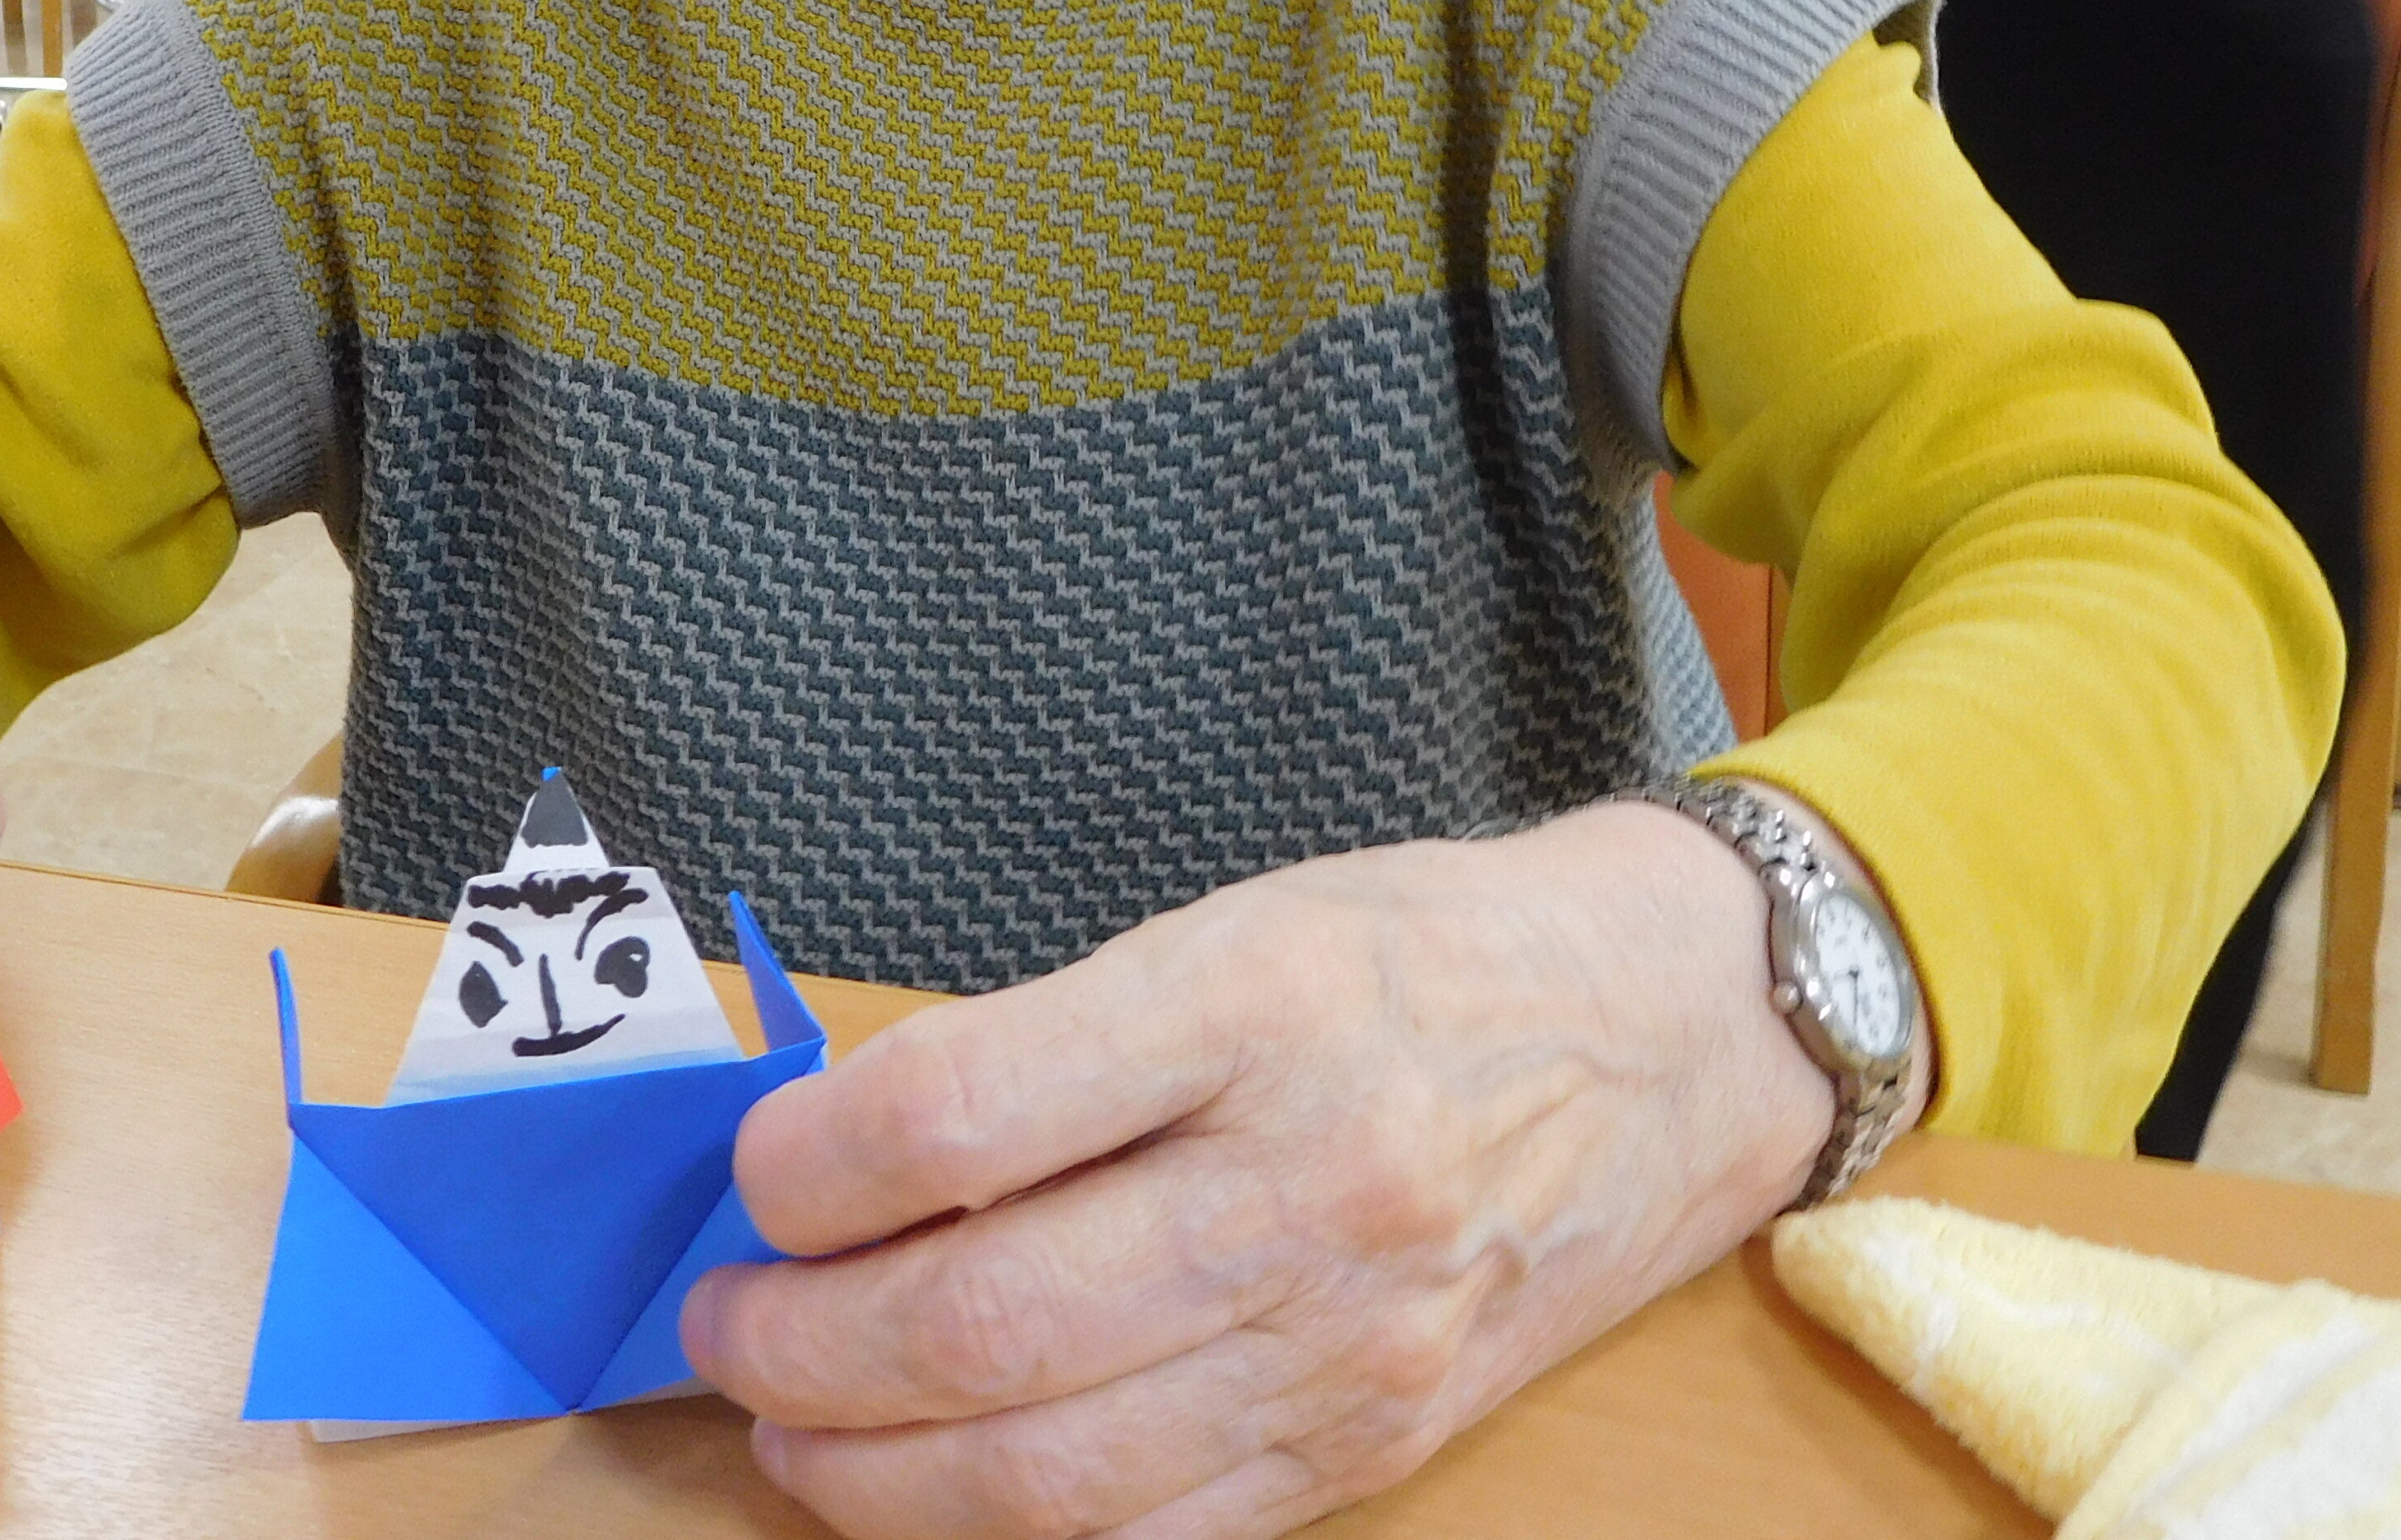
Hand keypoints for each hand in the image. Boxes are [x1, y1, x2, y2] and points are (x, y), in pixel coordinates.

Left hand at [681, 804, 1836, 1539]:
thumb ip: (1049, 1042)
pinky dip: (1008, 1528)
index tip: (756, 1171)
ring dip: (870, 1469)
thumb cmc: (1426, 957)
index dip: (808, 1165)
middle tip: (728, 1322)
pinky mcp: (1377, 1448)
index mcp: (1259, 1004)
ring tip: (790, 1423)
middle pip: (983, 1320)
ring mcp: (1351, 1340)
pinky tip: (930, 1483)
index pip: (963, 1115)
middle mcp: (1313, 1183)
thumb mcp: (1235, 923)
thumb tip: (846, 1152)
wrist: (1672, 1041)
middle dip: (803, 1346)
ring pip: (1051, 1468)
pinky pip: (1155, 1534)